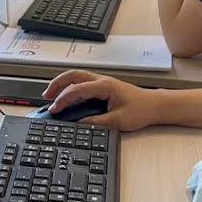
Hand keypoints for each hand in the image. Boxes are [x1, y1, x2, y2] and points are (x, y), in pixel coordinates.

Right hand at [43, 71, 160, 131]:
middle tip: (46, 96)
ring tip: (51, 95)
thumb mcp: (118, 121)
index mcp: (104, 86)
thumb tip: (79, 125)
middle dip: (57, 84)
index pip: (77, 89)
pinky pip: (82, 84)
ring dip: (63, 84)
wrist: (155, 106)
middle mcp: (102, 81)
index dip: (63, 100)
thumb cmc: (142, 109)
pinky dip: (71, 88)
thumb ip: (97, 123)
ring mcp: (102, 83)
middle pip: (73, 76)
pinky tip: (66, 97)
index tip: (54, 109)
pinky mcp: (103, 88)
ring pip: (77, 78)